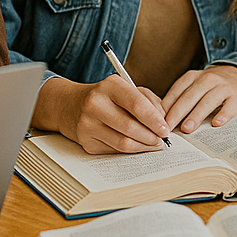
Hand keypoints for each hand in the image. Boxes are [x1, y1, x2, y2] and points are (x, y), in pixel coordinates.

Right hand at [34, 75, 169, 152]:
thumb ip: (148, 100)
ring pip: (123, 143)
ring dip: (143, 146)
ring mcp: (88, 124)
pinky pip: (114, 150)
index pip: (136, 104)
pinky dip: (130, 150)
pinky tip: (137, 146)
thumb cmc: (107, 97)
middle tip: (162, 140)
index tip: (165, 128)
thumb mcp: (127, 88)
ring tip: (153, 145)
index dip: (154, 119)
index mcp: (110, 86)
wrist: (70, 105)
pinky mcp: (86, 141)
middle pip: (130, 127)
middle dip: (151, 137)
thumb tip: (163, 120)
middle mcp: (95, 104)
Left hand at [163, 65, 236, 133]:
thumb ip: (179, 99)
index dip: (167, 107)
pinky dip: (223, 115)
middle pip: (190, 96)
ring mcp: (223, 87)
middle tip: (169, 127)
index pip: (177, 91)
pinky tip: (216, 123)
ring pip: (208, 101)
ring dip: (196, 115)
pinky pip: (230, 106)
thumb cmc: (209, 87)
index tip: (159, 122)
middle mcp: (207, 79)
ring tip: (187, 128)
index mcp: (192, 77)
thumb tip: (161, 119)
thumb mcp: (193, 86)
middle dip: (178, 112)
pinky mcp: (236, 96)